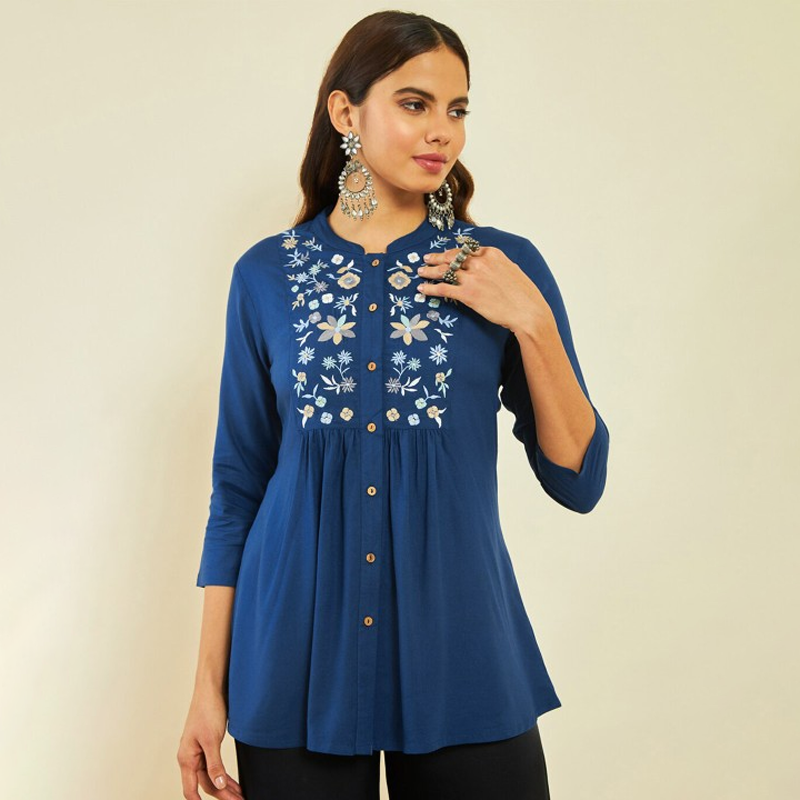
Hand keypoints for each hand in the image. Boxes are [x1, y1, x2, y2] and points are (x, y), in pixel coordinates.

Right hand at [177, 689, 243, 799]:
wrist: (212, 688)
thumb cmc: (207, 709)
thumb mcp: (212, 739)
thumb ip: (214, 763)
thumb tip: (218, 784)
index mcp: (186, 758)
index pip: (191, 789)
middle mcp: (190, 757)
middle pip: (205, 785)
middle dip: (222, 795)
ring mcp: (199, 751)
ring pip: (211, 776)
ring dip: (224, 787)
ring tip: (239, 795)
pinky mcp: (208, 745)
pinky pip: (215, 766)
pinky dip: (224, 775)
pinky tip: (232, 781)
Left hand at [415, 245, 554, 334]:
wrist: (528, 311)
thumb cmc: (523, 294)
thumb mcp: (511, 270)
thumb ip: (496, 265)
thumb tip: (488, 265)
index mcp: (491, 254)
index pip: (465, 249)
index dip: (452, 252)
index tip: (444, 254)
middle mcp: (480, 262)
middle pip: (451, 257)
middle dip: (436, 258)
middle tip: (426, 259)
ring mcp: (472, 278)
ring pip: (444, 271)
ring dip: (429, 271)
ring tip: (421, 272)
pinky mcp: (467, 294)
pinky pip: (442, 288)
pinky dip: (429, 288)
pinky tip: (422, 289)